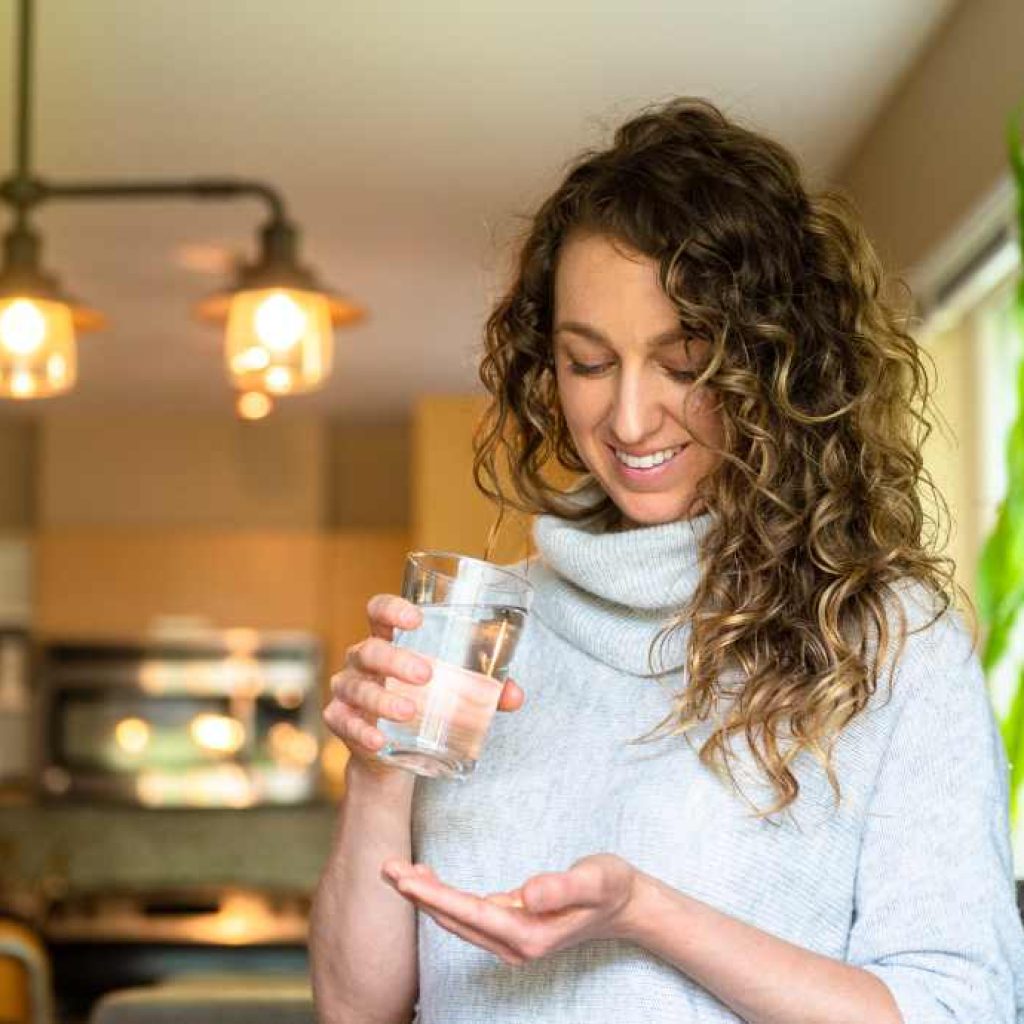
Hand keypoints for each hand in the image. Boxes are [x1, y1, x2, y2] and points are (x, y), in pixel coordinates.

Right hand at [323, 593, 524, 775]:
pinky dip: (361, 731)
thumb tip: (516, 696)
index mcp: (389, 640)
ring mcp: (348, 690)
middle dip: (396, 660)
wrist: (393, 752)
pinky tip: (379, 740)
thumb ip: (485, 689)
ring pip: (357, 688)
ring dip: (383, 700)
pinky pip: (343, 722)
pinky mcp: (340, 721)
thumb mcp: (453, 690)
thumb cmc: (425, 702)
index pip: (379, 611)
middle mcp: (362, 660)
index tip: (416, 617)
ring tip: (410, 711)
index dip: (392, 609)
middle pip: (370, 650)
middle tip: (427, 674)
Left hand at [381, 854, 637, 965]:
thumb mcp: (596, 879)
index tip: (404, 880)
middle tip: (385, 867)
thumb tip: (528, 894)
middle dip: (418, 894)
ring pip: (457, 919)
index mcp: (529, 934)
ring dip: (426, 896)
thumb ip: (564, 887)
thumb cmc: (611, 886)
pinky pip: (467, 915)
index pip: (470, 913)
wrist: (626, 905)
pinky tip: (428, 880)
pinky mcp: (510, 928)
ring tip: (397, 870)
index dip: (434, 896)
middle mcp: (515, 944)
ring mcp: (511, 940)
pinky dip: (443, 898)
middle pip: (455, 919)